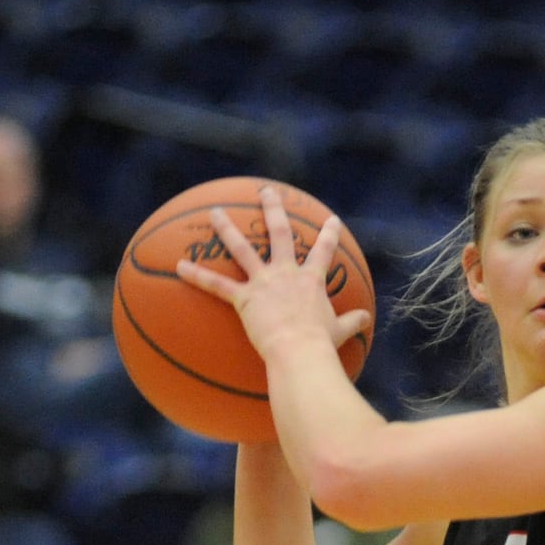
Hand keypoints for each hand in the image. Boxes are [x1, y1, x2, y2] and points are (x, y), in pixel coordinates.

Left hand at [175, 185, 369, 359]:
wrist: (300, 351)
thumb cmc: (321, 345)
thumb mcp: (340, 332)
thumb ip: (352, 322)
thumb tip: (366, 318)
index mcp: (311, 280)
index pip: (323, 251)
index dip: (328, 234)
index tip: (330, 219)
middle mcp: (286, 273)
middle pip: (279, 233)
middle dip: (272, 209)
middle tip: (266, 192)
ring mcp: (263, 282)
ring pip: (242, 249)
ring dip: (226, 228)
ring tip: (213, 212)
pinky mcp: (245, 299)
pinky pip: (216, 285)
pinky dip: (197, 275)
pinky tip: (179, 265)